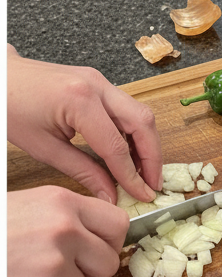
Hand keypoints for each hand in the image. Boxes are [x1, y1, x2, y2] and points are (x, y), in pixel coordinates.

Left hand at [7, 45, 161, 203]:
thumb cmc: (10, 106)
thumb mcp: (45, 148)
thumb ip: (84, 172)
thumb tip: (111, 195)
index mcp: (79, 101)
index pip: (118, 147)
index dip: (133, 176)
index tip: (143, 195)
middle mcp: (95, 86)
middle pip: (143, 124)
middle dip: (153, 158)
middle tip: (153, 184)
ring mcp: (98, 81)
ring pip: (140, 115)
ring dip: (147, 145)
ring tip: (142, 172)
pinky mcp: (98, 84)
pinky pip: (128, 109)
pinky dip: (134, 133)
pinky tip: (130, 154)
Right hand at [8, 187, 127, 276]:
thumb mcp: (28, 207)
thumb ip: (66, 219)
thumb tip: (101, 239)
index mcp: (62, 203)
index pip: (117, 224)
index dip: (109, 241)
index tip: (97, 247)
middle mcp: (63, 232)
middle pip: (108, 263)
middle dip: (87, 271)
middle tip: (56, 267)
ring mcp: (53, 266)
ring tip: (23, 272)